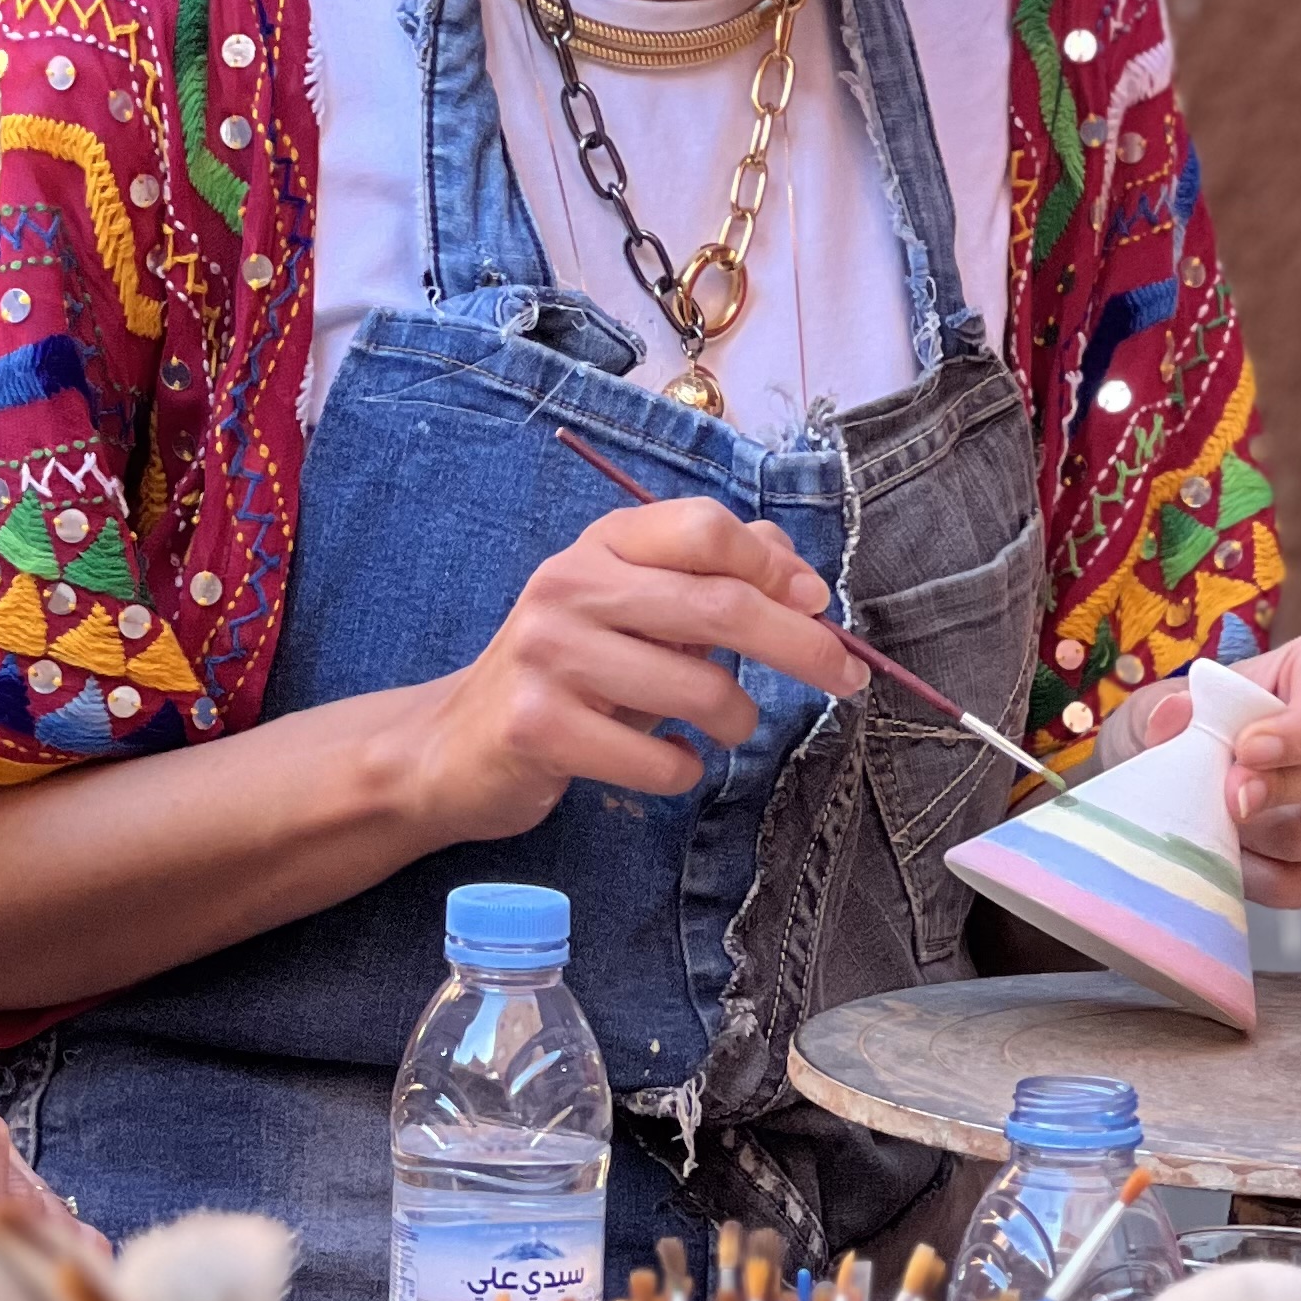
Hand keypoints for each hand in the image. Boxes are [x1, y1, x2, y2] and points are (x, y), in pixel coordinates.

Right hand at [408, 498, 865, 836]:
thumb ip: (709, 577)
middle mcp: (569, 585)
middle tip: (845, 680)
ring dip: (736, 720)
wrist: (455, 745)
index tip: (818, 606)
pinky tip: (666, 763)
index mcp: (602, 545)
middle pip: (717, 605)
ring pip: (696, 689)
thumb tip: (800, 574)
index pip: (704, 529)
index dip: (774, 566)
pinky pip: (656, 760)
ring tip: (727, 729)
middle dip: (800, 646)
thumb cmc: (569, 674)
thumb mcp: (632, 607)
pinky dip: (682, 772)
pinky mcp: (536, 727)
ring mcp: (547, 655)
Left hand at [1107, 632, 1300, 911]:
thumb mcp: (1167, 705)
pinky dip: (1286, 882)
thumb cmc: (1191, 728)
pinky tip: (1243, 865)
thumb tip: (1173, 715)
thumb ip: (1166, 707)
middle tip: (1233, 802)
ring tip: (1221, 827)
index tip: (1247, 750)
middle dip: (1291, 789)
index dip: (1298, 728)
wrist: (1181, 782)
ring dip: (1271, 840)